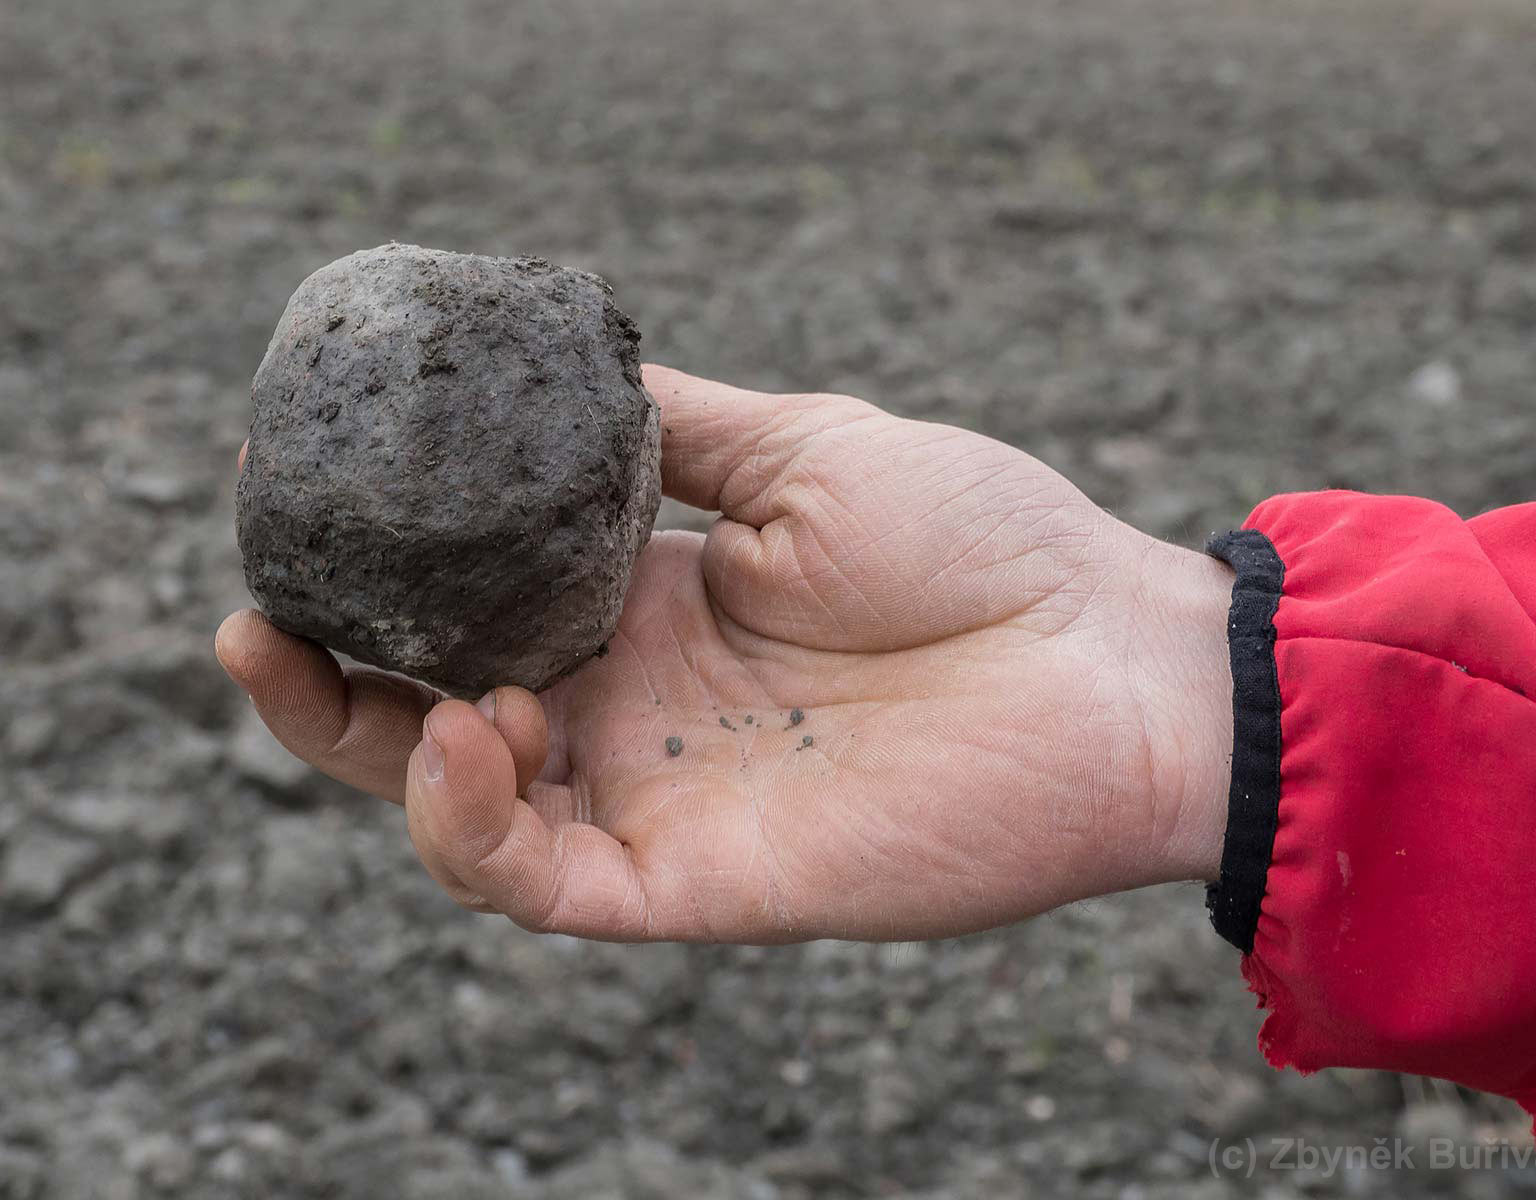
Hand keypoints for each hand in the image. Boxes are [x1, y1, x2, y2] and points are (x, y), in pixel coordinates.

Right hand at [217, 366, 1233, 941]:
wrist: (1112, 661)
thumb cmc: (984, 541)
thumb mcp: (804, 452)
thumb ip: (675, 429)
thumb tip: (559, 375)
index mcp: (648, 608)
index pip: (471, 610)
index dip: (375, 574)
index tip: (289, 499)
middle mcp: (634, 711)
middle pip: (431, 721)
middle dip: (327, 682)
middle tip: (256, 613)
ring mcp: (660, 800)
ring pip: (464, 817)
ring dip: (383, 754)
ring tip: (391, 681)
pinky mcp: (700, 881)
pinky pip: (547, 882)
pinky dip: (475, 828)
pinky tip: (469, 735)